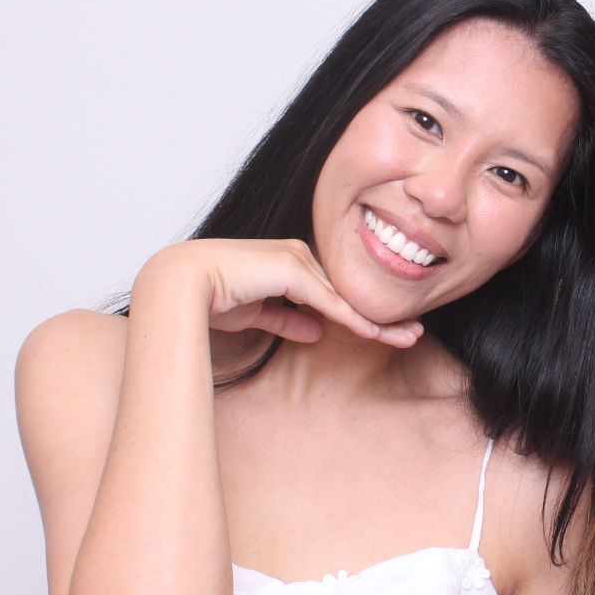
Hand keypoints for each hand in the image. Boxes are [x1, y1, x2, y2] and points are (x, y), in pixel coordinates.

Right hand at [142, 239, 421, 348]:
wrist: (181, 283)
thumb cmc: (209, 295)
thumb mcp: (256, 313)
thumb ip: (286, 319)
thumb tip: (316, 332)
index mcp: (288, 262)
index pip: (333, 292)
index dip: (360, 312)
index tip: (389, 330)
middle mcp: (297, 255)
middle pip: (347, 292)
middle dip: (381, 316)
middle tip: (413, 335)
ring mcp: (297, 259)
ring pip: (346, 298)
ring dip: (378, 321)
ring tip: (409, 339)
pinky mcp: (292, 270)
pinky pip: (331, 302)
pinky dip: (354, 319)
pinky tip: (376, 335)